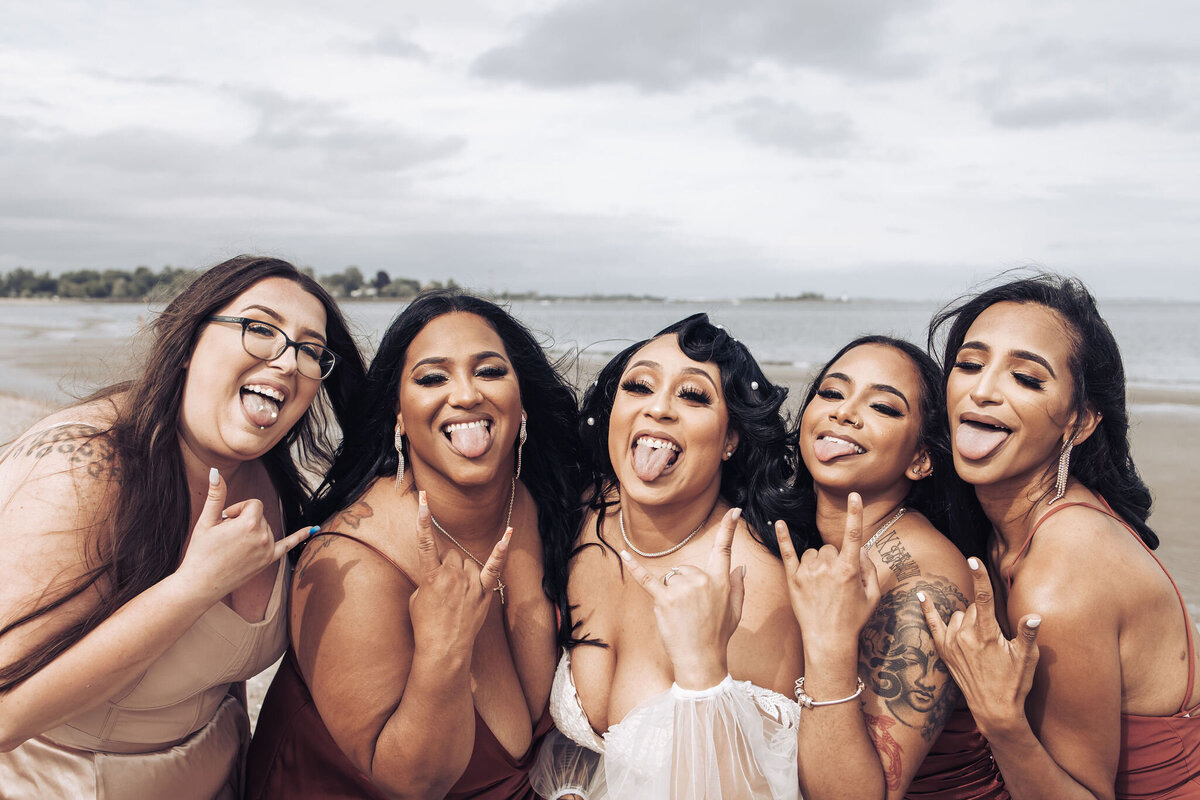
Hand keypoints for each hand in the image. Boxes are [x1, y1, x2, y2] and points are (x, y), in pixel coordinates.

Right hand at [177, 467, 312, 600]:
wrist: (200, 584)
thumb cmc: (200, 552)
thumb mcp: (206, 521)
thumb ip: (216, 495)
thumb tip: (215, 472)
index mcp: (249, 524)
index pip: (254, 504)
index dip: (239, 509)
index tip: (225, 519)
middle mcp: (263, 536)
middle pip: (260, 516)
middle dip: (244, 520)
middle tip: (225, 536)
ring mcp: (268, 550)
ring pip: (266, 528)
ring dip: (252, 531)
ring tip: (232, 545)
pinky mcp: (268, 561)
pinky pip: (288, 545)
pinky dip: (300, 536)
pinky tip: (313, 529)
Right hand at [409, 490, 511, 659]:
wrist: (443, 649)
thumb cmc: (426, 625)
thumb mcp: (417, 598)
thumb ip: (428, 578)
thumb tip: (439, 570)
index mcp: (430, 576)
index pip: (425, 542)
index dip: (423, 519)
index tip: (423, 499)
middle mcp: (451, 575)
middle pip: (451, 553)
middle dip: (446, 564)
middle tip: (442, 586)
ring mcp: (469, 583)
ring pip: (467, 561)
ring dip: (461, 571)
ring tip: (455, 596)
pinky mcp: (484, 592)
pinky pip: (493, 567)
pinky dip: (500, 551)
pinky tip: (509, 534)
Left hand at [621, 507, 745, 689]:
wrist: (701, 660)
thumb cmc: (718, 636)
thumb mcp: (735, 611)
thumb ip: (738, 586)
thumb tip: (741, 566)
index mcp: (721, 582)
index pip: (724, 550)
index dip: (729, 529)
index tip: (734, 511)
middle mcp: (702, 581)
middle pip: (686, 569)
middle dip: (685, 586)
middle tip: (691, 612)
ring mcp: (682, 589)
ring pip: (671, 578)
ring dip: (671, 593)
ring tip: (680, 616)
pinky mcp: (664, 599)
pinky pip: (647, 579)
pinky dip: (634, 567)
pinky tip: (623, 554)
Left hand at [775, 493, 880, 657]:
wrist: (828, 641)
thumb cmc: (853, 620)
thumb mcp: (873, 596)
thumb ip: (870, 570)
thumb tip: (862, 552)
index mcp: (849, 570)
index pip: (853, 535)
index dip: (855, 514)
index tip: (855, 495)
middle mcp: (827, 567)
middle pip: (830, 548)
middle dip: (834, 560)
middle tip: (836, 583)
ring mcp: (808, 572)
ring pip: (813, 553)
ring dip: (818, 563)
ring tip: (821, 586)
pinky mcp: (793, 579)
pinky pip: (788, 552)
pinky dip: (783, 537)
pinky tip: (779, 523)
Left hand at [918, 556, 1040, 738]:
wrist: (994, 710)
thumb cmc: (1014, 683)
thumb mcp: (1026, 659)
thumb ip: (1027, 635)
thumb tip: (1034, 616)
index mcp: (986, 635)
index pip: (983, 600)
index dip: (979, 578)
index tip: (973, 559)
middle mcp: (965, 636)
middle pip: (973, 607)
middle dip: (985, 613)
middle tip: (997, 637)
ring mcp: (952, 643)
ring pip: (959, 615)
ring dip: (968, 619)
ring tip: (982, 642)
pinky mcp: (944, 650)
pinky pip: (933, 623)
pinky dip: (927, 609)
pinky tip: (921, 595)